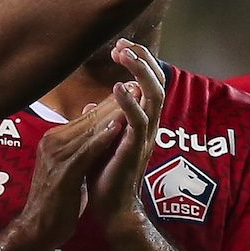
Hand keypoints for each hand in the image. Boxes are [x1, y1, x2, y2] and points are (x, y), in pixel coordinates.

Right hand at [13, 95, 125, 250]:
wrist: (38, 227)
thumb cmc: (56, 199)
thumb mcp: (66, 167)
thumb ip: (76, 146)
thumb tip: (88, 128)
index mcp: (53, 140)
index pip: (85, 117)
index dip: (109, 102)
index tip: (129, 89)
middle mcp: (52, 143)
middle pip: (88, 119)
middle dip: (114, 102)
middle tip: (136, 85)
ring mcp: (56, 157)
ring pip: (89, 131)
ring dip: (112, 114)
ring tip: (133, 100)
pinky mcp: (64, 173)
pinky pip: (86, 152)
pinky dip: (103, 139)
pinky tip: (119, 128)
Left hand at [87, 39, 166, 230]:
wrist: (110, 207)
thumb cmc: (105, 173)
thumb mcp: (102, 138)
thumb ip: (102, 119)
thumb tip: (92, 102)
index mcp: (140, 121)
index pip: (146, 84)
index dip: (139, 63)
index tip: (122, 44)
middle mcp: (147, 126)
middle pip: (157, 84)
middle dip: (143, 61)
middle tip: (124, 43)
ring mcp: (143, 137)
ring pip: (153, 98)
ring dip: (140, 73)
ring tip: (125, 54)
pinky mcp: (134, 150)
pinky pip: (138, 122)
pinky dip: (129, 103)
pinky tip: (117, 87)